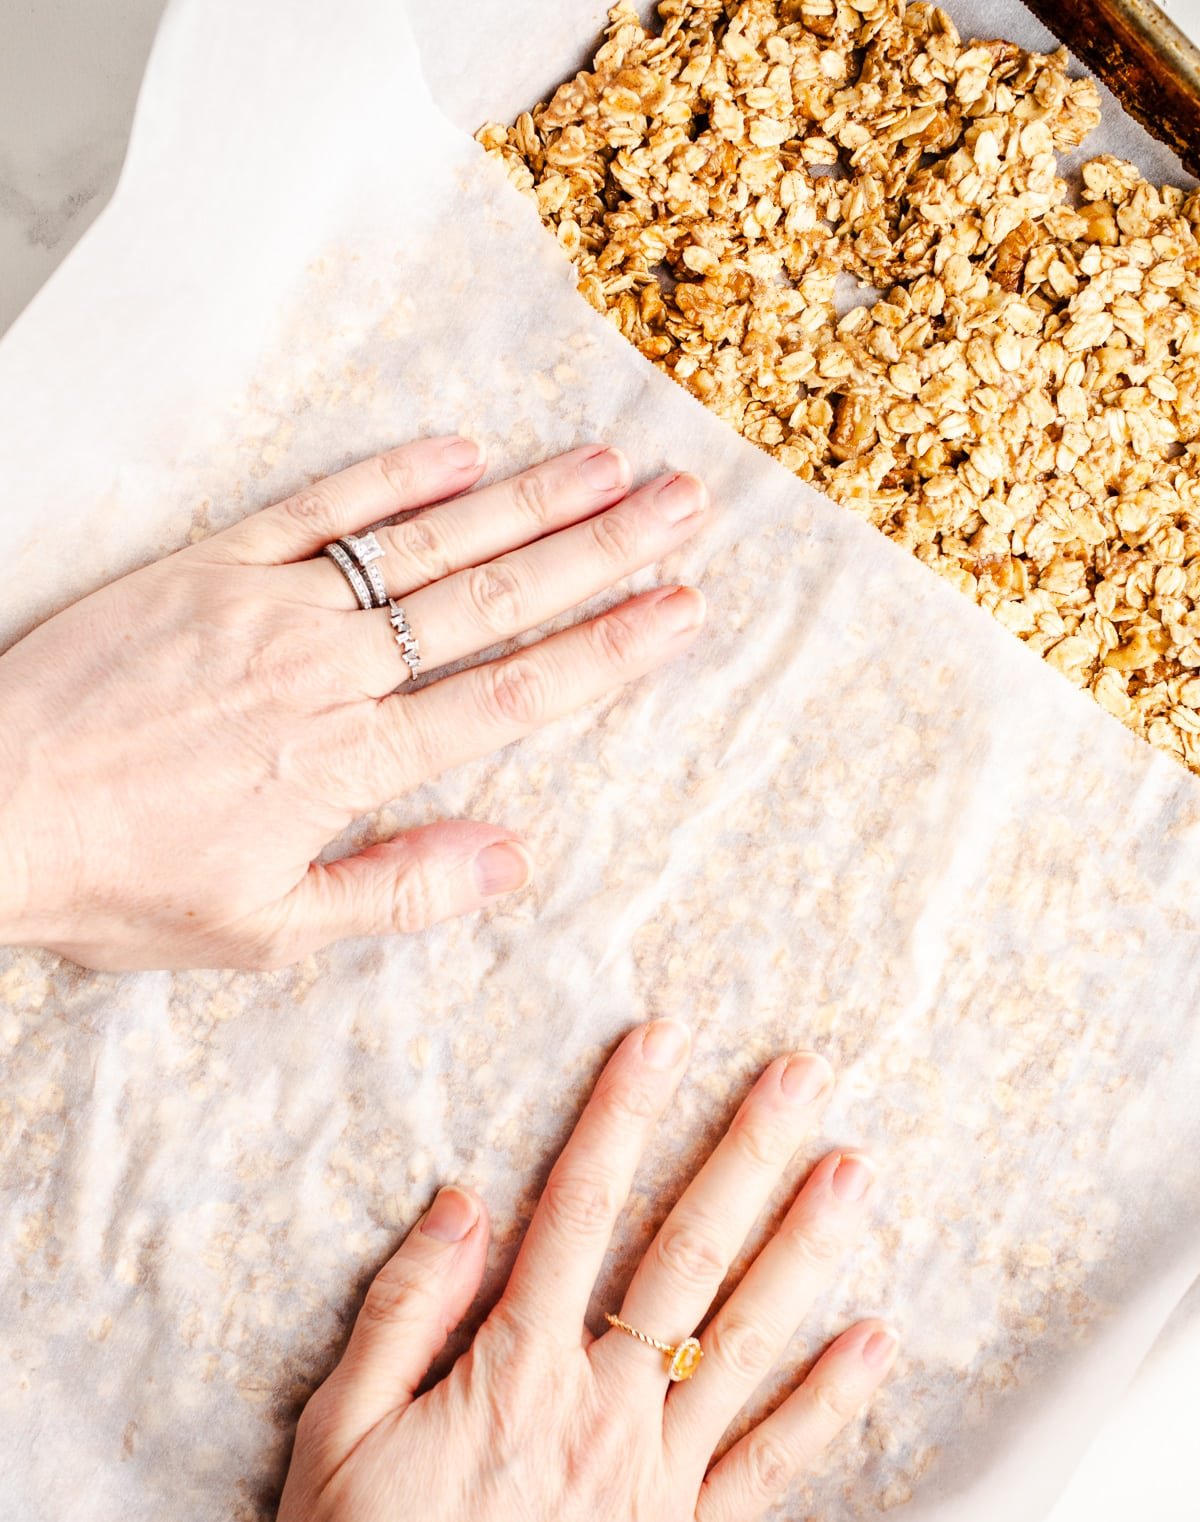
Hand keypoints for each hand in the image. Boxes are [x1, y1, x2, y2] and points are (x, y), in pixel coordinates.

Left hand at [0, 437, 706, 968]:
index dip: (606, 652)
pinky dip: (390, 479)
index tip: (683, 611)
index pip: (509, 697)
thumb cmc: (118, 881)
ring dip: (526, 503)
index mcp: (348, 762)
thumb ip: (395, 892)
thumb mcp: (262, 929)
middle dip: (600, 553)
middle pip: (492, 602)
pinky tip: (461, 448)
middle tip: (687, 507)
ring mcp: (268, 607)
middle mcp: (326, 670)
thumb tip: (512, 860)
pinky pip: (316, 511)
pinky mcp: (207, 567)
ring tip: (612, 465)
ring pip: (423, 547)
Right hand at [265, 1023, 896, 1521]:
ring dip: (806, 1248)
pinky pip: (772, 1465)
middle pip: (686, 1253)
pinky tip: (873, 1342)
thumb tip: (465, 1202)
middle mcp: (600, 1408)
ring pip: (746, 1340)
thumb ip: (406, 1307)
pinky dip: (828, 1403)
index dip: (622, 1113)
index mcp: (512, 1368)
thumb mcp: (337, 1431)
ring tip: (854, 1171)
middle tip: (801, 1077)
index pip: (578, 1209)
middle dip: (745, 1151)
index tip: (661, 1040)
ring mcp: (655, 1479)